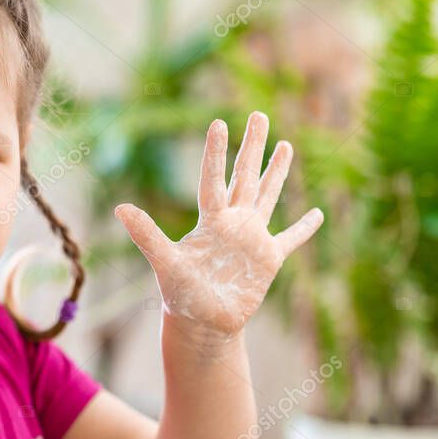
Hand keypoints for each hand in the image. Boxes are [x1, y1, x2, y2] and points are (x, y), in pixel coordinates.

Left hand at [114, 111, 322, 339]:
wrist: (202, 323)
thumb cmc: (180, 293)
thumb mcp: (165, 261)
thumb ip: (146, 234)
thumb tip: (119, 208)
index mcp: (210, 220)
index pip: (214, 179)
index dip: (216, 152)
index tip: (218, 122)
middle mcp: (232, 222)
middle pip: (245, 176)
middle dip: (252, 146)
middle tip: (259, 115)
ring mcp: (252, 239)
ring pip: (267, 196)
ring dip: (277, 172)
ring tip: (285, 145)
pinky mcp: (268, 260)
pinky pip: (290, 239)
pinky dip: (304, 228)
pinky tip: (318, 214)